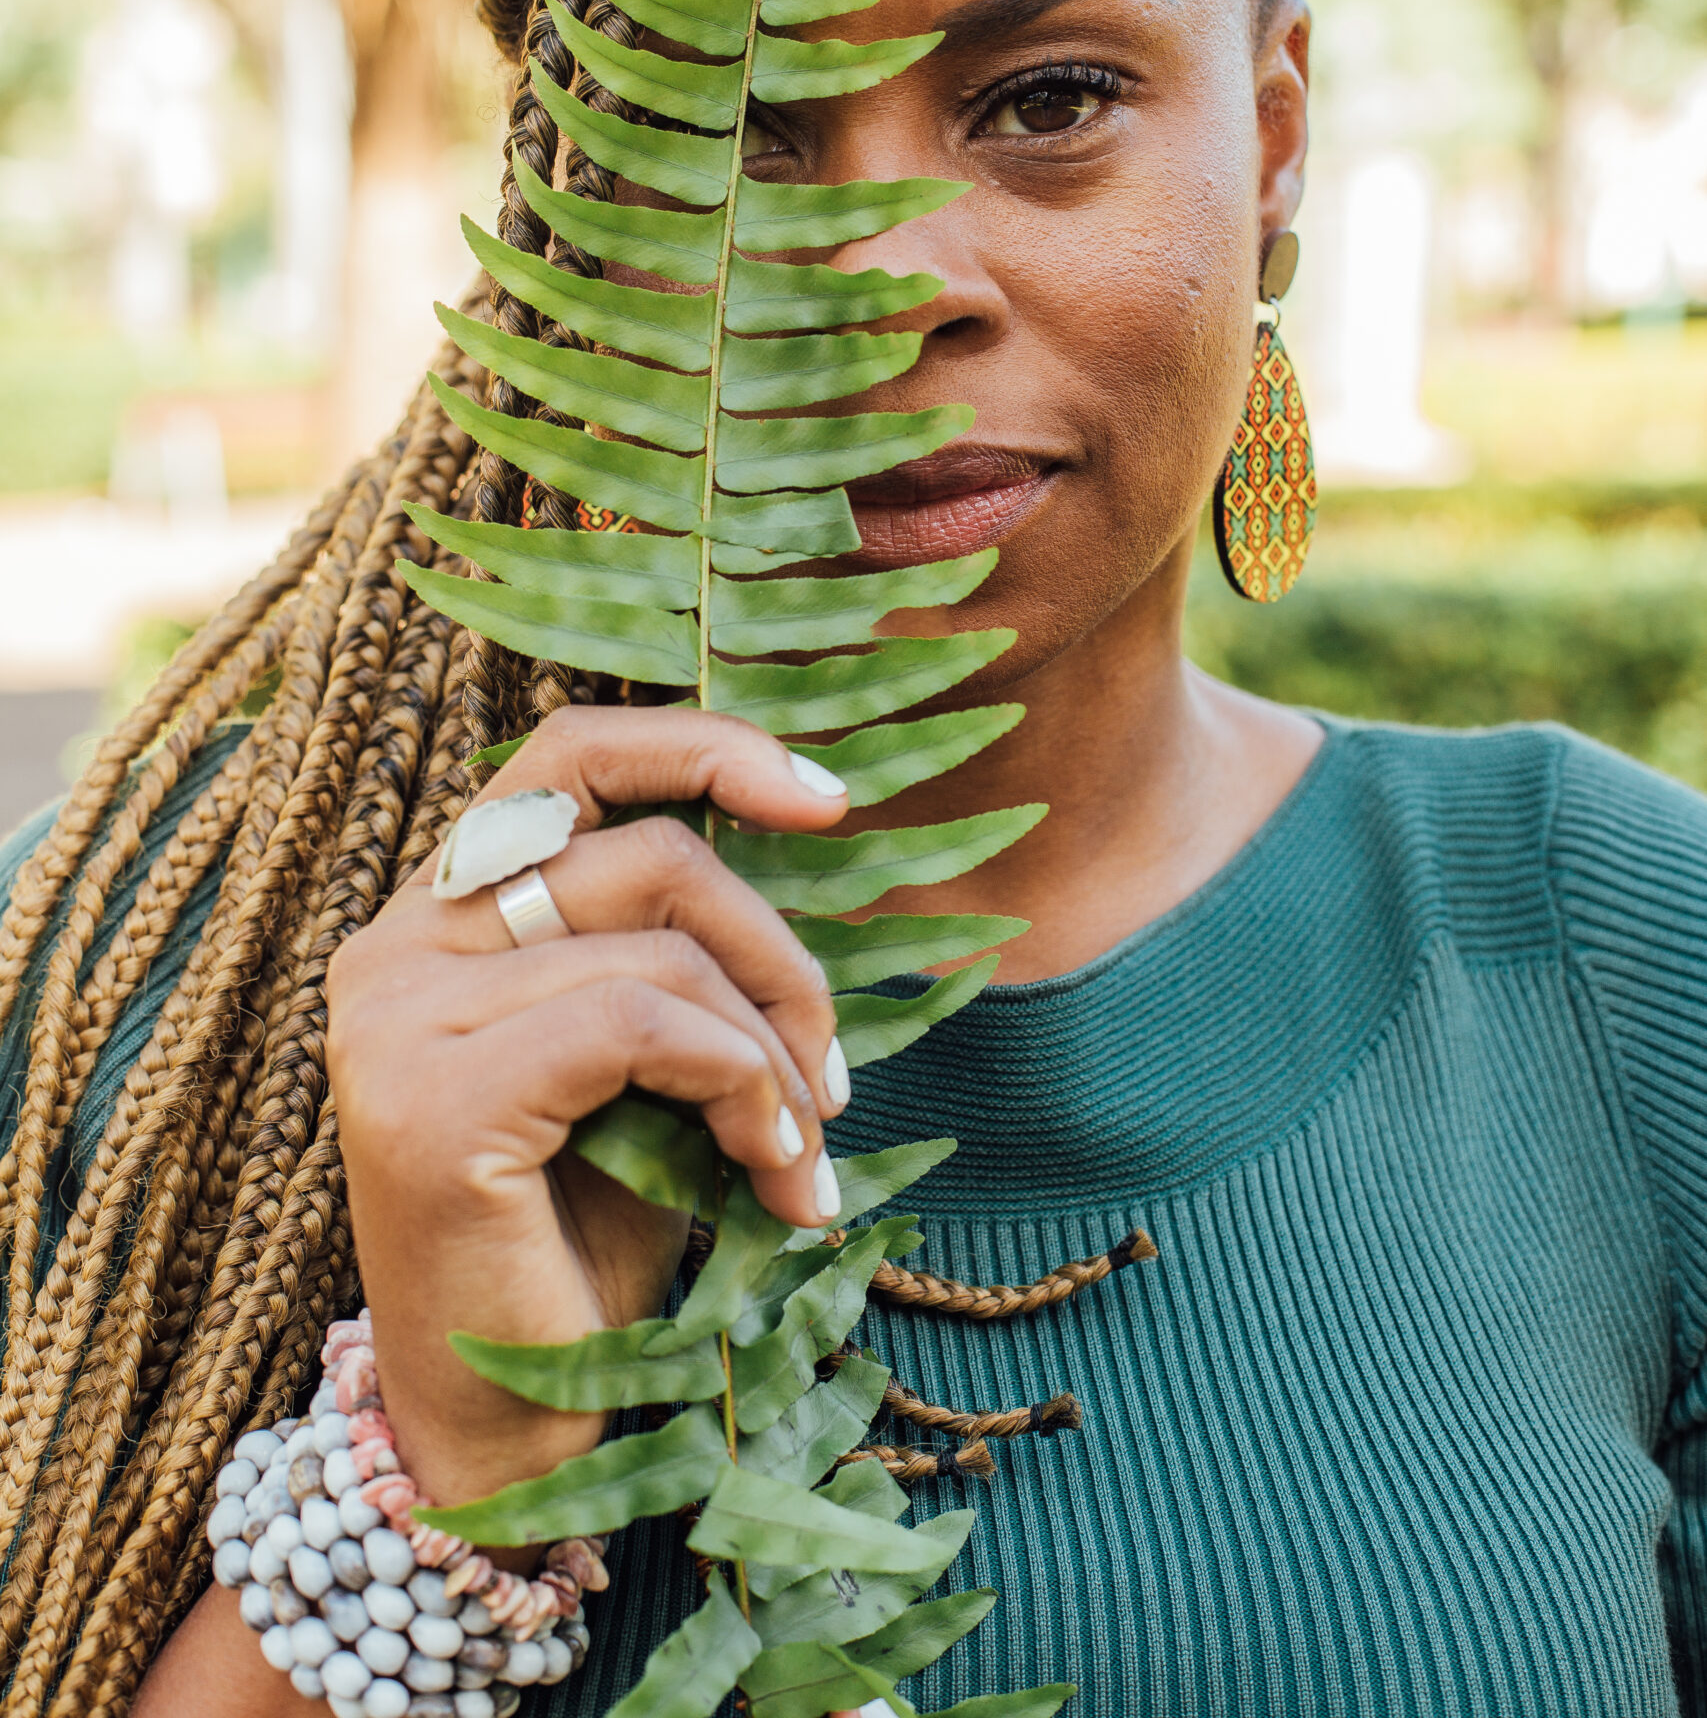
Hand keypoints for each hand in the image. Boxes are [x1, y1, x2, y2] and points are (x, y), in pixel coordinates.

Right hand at [326, 707, 849, 1516]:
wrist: (514, 1437)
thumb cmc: (589, 1243)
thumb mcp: (642, 1064)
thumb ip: (671, 945)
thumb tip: (805, 818)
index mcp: (435, 914)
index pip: (569, 753)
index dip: (705, 746)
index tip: (829, 800)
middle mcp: (393, 946)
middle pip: (648, 850)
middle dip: (781, 952)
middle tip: (836, 1072)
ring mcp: (398, 1019)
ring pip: (661, 947)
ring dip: (772, 1050)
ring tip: (803, 1150)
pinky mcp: (435, 1100)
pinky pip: (644, 1024)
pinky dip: (742, 1085)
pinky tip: (773, 1172)